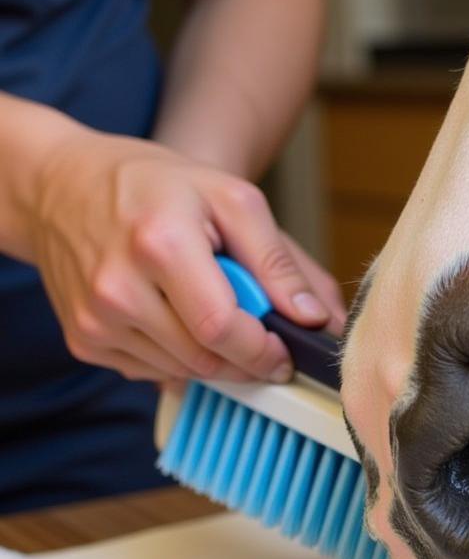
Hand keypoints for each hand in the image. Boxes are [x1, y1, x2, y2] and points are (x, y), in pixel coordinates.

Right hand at [24, 124, 345, 382]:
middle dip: (246, 357)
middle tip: (259, 335)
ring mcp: (95, 320)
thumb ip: (280, 262)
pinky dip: (178, 357)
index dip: (263, 351)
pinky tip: (174, 317)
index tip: (285, 352)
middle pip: (205, 358)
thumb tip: (316, 318)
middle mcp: (117, 288)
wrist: (62, 186)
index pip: (222, 328)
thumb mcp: (231, 199)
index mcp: (159, 244)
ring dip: (214, 357)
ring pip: (183, 372)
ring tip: (212, 311)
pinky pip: (152, 372)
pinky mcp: (84, 341)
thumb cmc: (154, 186)